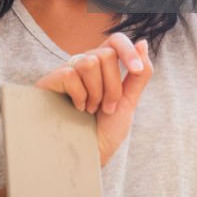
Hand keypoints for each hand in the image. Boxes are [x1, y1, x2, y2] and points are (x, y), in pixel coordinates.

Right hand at [35, 34, 152, 165]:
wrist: (85, 156)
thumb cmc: (105, 131)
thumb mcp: (128, 102)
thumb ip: (139, 75)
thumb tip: (143, 42)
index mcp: (105, 66)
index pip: (116, 40)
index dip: (128, 50)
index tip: (136, 71)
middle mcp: (86, 63)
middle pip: (107, 54)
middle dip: (113, 87)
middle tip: (107, 108)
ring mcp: (69, 70)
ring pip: (90, 62)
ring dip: (96, 93)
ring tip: (90, 109)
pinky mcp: (53, 80)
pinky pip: (71, 74)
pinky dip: (79, 96)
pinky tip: (75, 108)